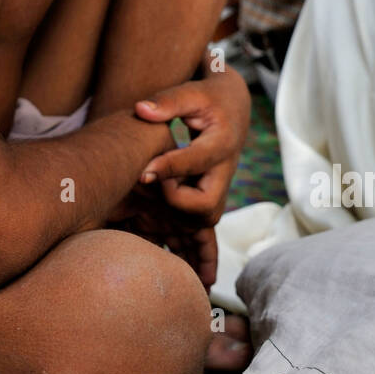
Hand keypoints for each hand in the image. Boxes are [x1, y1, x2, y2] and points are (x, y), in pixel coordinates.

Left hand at [131, 66, 250, 285]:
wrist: (233, 107)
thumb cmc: (209, 97)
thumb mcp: (192, 92)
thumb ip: (169, 101)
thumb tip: (141, 109)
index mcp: (221, 143)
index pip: (195, 160)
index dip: (168, 167)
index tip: (142, 174)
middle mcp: (223, 171)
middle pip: (205, 204)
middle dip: (176, 206)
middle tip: (147, 200)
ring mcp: (217, 188)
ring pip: (204, 223)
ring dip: (186, 243)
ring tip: (171, 270)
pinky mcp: (208, 198)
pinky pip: (205, 231)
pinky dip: (199, 253)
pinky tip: (196, 281)